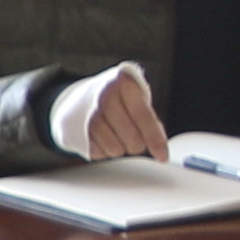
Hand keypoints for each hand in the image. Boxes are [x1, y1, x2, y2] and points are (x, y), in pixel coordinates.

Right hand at [49, 62, 168, 159]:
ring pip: (115, 149)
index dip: (155, 138)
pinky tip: (104, 136)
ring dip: (121, 148)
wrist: (82, 96)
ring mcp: (88, 113)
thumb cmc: (118, 98)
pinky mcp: (77, 130)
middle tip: (135, 136)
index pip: (143, 115)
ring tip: (118, 134)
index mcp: (124, 83)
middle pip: (131, 138)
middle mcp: (104, 96)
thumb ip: (149, 118)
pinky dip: (105, 150)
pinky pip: (99, 153)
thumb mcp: (137, 97)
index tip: (162, 155)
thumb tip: (159, 146)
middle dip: (138, 144)